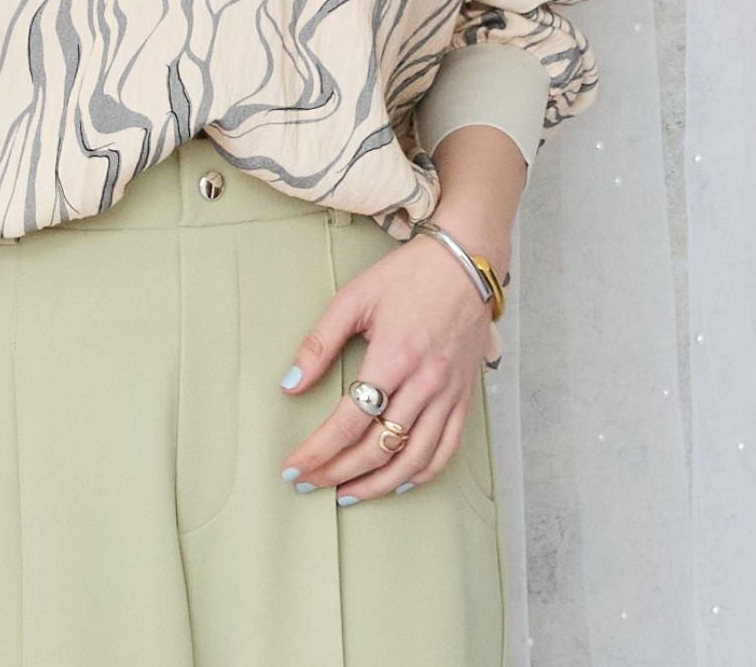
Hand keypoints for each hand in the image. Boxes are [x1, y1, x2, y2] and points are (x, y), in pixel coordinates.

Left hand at [277, 226, 498, 502]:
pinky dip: (420, 475)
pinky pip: (446, 451)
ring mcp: (448, 395)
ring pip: (413, 460)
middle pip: (378, 447)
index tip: (293, 468)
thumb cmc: (408, 275)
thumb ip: (319, 342)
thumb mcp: (354, 297)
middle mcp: (424, 383)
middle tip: (309, 483)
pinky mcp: (464, 398)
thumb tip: (289, 385)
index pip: (349, 421)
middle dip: (337, 472)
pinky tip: (397, 482)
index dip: (318, 452)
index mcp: (394, 356)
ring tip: (346, 493)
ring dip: (377, 485)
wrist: (465, 263)